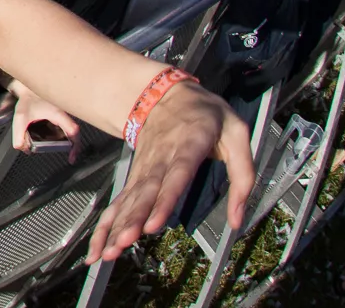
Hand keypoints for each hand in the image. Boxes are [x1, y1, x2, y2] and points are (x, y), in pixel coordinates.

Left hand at [9, 85, 81, 161]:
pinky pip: (67, 126)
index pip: (73, 131)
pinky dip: (64, 135)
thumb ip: (18, 133)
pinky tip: (58, 140)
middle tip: (70, 157)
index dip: (75, 146)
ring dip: (69, 140)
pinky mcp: (60, 114)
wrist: (29, 87)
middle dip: (74, 146)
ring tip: (66, 150)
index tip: (72, 156)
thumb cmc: (27, 98)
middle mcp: (63, 114)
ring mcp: (63, 114)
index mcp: (58, 114)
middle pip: (75, 133)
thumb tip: (21, 147)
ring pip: (72, 130)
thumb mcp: (20, 117)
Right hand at [89, 81, 251, 260]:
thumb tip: (239, 219)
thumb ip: (243, 175)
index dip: (163, 201)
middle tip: (122, 244)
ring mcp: (144, 167)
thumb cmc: (204, 114)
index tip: (151, 224)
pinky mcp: (136, 175)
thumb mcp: (237, 133)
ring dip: (116, 225)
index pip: (174, 177)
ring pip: (129, 198)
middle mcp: (160, 158)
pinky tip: (100, 242)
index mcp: (188, 145)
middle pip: (144, 192)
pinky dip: (108, 222)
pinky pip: (121, 200)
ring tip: (107, 252)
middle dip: (132, 220)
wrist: (162, 92)